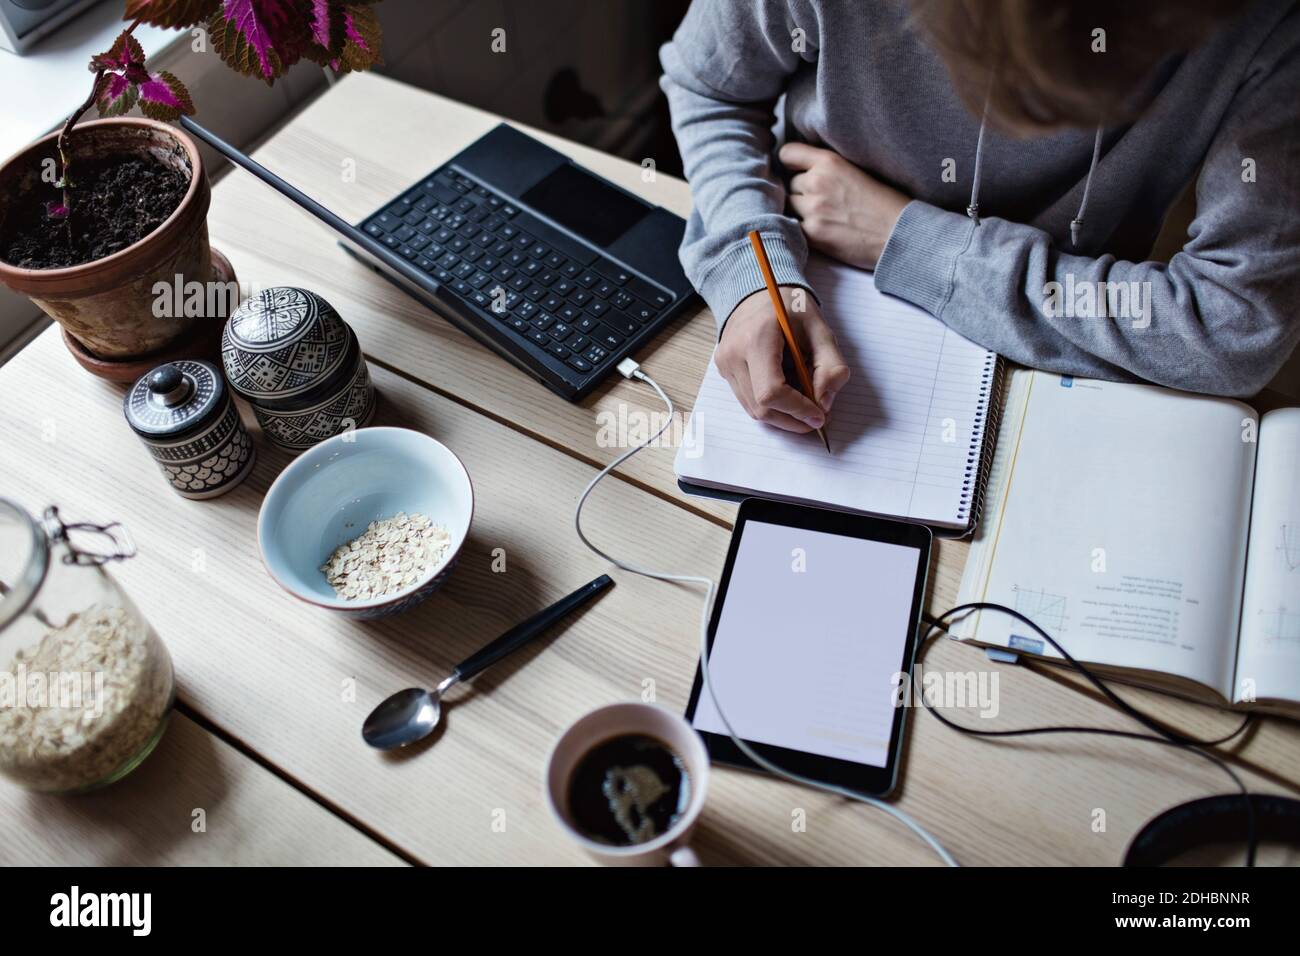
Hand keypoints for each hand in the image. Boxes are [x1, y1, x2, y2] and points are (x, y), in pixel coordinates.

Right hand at [717, 286, 849, 432]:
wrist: (758, 293)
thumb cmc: (790, 308)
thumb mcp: (820, 329)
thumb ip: (831, 366)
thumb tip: (825, 403)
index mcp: (757, 339)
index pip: (771, 392)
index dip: (797, 409)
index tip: (819, 415)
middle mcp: (733, 354)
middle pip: (761, 407)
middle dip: (792, 419)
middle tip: (817, 417)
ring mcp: (725, 365)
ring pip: (753, 410)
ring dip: (783, 416)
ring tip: (804, 404)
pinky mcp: (725, 372)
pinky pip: (748, 401)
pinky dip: (772, 406)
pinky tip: (788, 394)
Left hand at [780, 142, 909, 269]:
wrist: (899, 232)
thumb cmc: (885, 203)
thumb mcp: (857, 170)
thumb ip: (829, 168)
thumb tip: (806, 169)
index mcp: (830, 161)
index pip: (787, 154)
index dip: (790, 164)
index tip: (797, 171)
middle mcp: (817, 182)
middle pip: (790, 184)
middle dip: (801, 192)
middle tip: (822, 201)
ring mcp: (813, 209)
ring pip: (789, 206)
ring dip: (800, 211)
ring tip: (822, 217)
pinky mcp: (813, 233)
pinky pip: (793, 227)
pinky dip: (802, 229)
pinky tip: (820, 230)